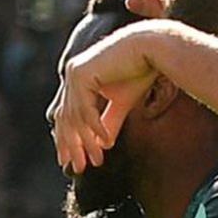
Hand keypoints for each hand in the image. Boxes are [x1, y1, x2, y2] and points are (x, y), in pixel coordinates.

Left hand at [52, 26, 158, 172]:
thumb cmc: (140, 71)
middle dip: (73, 146)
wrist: (151, 49)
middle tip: (79, 168)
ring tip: (97, 161)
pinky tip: (105, 142)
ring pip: (75, 117)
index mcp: (78, 79)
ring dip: (87, 142)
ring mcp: (74, 74)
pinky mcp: (81, 74)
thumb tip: (102, 146)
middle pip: (66, 119)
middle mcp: (72, 75)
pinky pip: (86, 109)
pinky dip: (96, 128)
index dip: (70, 141)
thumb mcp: (122, 103)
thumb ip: (109, 122)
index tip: (75, 162)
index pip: (68, 115)